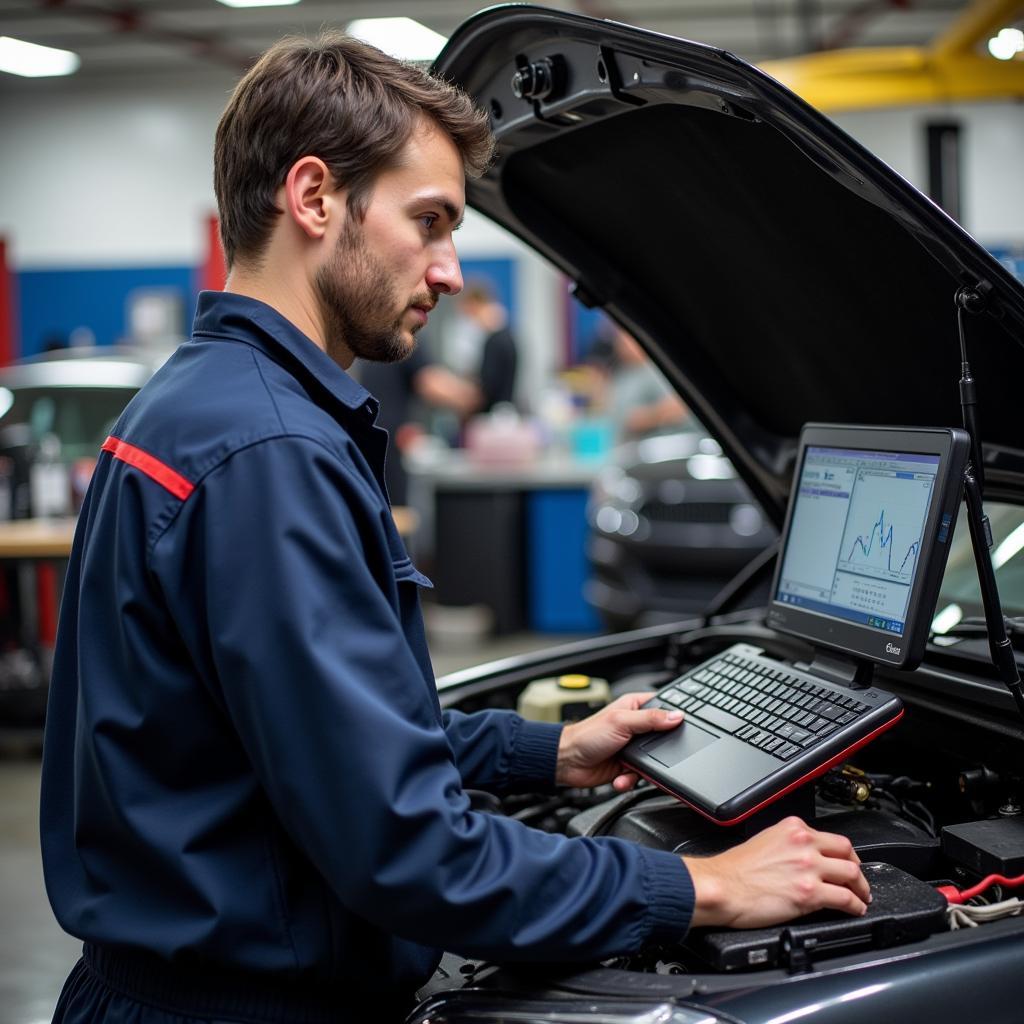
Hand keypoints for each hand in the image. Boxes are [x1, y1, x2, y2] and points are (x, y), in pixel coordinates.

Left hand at [556, 692, 682, 789]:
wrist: (568, 762)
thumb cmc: (586, 736)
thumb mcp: (621, 722)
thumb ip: (650, 719)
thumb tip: (676, 716)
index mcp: (634, 708)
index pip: (663, 707)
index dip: (673, 716)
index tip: (681, 726)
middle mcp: (635, 726)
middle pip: (662, 737)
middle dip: (659, 750)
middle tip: (653, 753)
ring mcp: (633, 747)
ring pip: (654, 760)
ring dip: (643, 769)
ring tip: (630, 769)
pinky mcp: (628, 766)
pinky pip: (641, 775)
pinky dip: (631, 779)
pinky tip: (620, 777)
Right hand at [685, 816, 870, 927]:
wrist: (722, 886)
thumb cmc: (735, 869)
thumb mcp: (764, 840)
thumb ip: (788, 844)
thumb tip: (803, 857)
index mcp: (792, 828)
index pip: (831, 837)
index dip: (844, 854)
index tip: (846, 862)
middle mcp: (803, 843)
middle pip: (848, 853)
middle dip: (857, 869)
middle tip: (858, 882)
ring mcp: (808, 867)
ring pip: (852, 875)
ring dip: (861, 889)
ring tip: (861, 898)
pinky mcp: (810, 893)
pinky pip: (845, 899)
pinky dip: (855, 906)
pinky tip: (855, 910)